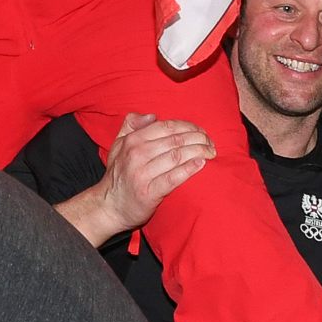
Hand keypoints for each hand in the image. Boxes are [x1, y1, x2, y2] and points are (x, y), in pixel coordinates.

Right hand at [80, 114, 214, 243]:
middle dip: (198, 138)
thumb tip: (152, 115)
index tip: (201, 130)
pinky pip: (173, 177)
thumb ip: (131, 125)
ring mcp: (142, 173)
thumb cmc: (118, 175)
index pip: (166, 127)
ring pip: (177, 156)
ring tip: (211, 152)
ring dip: (198, 152)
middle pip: (175, 140)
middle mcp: (137, 154)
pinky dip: (189, 169)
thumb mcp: (118, 145)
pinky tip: (201, 164)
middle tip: (211, 142)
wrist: (109, 207)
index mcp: (132, 140)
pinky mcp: (149, 192)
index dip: (188, 126)